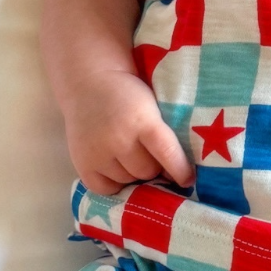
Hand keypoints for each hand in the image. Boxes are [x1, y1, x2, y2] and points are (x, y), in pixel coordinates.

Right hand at [63, 69, 192, 196]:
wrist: (88, 82)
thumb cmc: (127, 94)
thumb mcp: (151, 106)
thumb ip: (163, 134)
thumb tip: (174, 172)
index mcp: (142, 121)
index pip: (167, 153)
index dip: (180, 170)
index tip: (188, 180)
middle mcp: (119, 139)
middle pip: (147, 171)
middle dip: (153, 167)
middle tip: (151, 157)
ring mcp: (98, 153)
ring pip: (127, 181)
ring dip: (133, 174)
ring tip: (130, 158)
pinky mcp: (82, 163)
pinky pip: (105, 189)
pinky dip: (113, 184)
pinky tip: (116, 170)